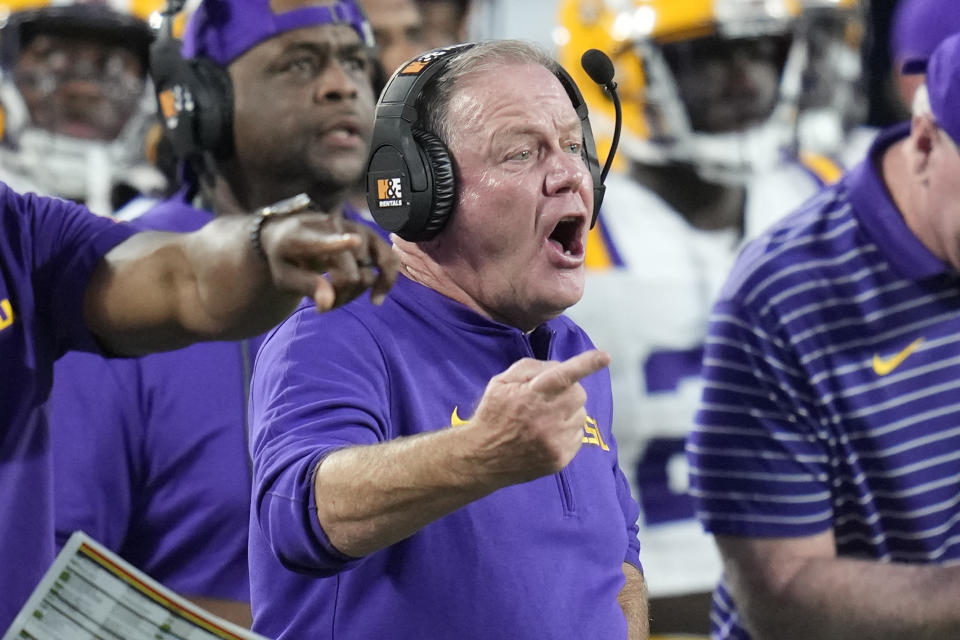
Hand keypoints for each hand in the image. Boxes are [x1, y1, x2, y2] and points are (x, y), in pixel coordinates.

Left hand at [259, 213, 397, 311]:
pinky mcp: (372, 237)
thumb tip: (327, 304)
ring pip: (368, 274)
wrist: (292, 233)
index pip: (322, 241)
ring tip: (338, 295)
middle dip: (339, 296)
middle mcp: (335, 228)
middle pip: (350, 277)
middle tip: (321, 300)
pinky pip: (390, 261)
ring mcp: (356, 230)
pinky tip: (375, 300)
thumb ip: (305, 286)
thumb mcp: (284, 276)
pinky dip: (386, 282)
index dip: (338, 243)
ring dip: (356, 292)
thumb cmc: (288, 258)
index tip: (354, 241)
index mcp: (304, 236)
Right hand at [466, 349, 610, 487]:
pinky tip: (547, 436)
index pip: (563, 376)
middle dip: (570, 391)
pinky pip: (578, 437)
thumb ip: (530, 368)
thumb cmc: (492, 414)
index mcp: (531, 394)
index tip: (605, 357)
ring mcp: (555, 441)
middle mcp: (546, 418)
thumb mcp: (500, 383)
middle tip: (551, 397)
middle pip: (579, 394)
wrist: (482, 458)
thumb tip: (559, 366)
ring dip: (568, 413)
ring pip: (580, 416)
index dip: (586, 364)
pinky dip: (567, 433)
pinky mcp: (560, 459)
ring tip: (544, 420)